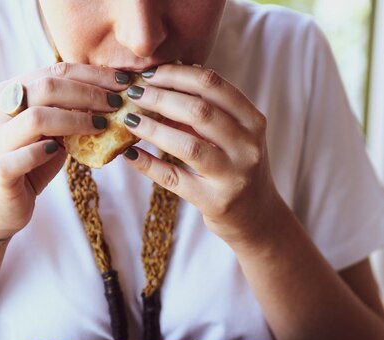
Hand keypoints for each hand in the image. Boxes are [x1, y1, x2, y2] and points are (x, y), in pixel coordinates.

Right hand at [0, 63, 128, 240]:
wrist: (1, 205)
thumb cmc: (31, 166)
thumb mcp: (51, 135)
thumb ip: (68, 115)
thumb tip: (111, 101)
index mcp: (10, 94)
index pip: (53, 72)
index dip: (91, 75)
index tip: (122, 83)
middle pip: (47, 87)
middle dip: (88, 94)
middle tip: (116, 104)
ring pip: (36, 118)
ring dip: (75, 120)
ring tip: (102, 125)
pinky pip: (22, 157)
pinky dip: (44, 153)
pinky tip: (62, 152)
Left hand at [123, 64, 284, 247]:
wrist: (256, 218)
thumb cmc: (237, 169)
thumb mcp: (233, 137)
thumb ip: (206, 113)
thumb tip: (159, 85)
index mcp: (253, 122)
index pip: (212, 85)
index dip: (176, 75)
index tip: (149, 73)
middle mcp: (247, 147)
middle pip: (199, 111)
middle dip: (160, 97)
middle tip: (134, 93)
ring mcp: (233, 176)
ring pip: (188, 145)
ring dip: (153, 129)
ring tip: (130, 120)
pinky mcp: (214, 202)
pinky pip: (174, 179)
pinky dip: (148, 164)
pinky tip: (130, 153)